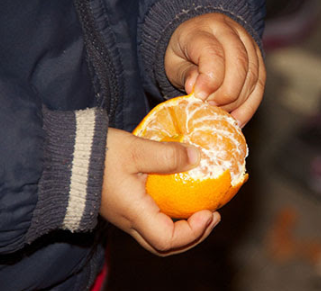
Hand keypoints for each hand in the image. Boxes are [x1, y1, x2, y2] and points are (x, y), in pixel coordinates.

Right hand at [100, 128, 220, 255]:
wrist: (68, 155)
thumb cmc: (98, 154)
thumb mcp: (136, 150)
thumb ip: (168, 155)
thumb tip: (197, 157)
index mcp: (133, 212)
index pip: (168, 240)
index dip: (194, 232)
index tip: (209, 212)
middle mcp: (129, 221)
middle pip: (165, 245)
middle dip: (194, 236)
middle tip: (211, 216)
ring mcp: (125, 216)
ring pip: (158, 236)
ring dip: (183, 228)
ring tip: (200, 210)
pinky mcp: (124, 206)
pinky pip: (151, 221)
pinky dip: (170, 217)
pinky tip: (177, 199)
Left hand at [165, 13, 265, 126]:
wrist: (198, 43)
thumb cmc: (183, 55)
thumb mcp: (174, 63)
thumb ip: (185, 74)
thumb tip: (195, 89)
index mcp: (203, 29)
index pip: (213, 54)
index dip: (209, 80)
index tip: (200, 98)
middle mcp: (230, 32)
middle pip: (238, 65)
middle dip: (224, 95)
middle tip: (209, 109)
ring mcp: (249, 44)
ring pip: (252, 77)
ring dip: (236, 103)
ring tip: (219, 115)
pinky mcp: (258, 60)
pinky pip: (259, 86)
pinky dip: (248, 108)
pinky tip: (236, 120)